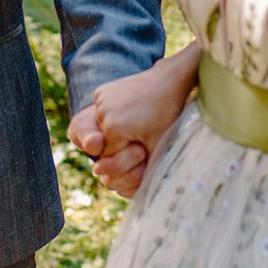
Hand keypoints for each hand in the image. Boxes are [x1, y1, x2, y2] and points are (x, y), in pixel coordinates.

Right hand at [70, 50, 197, 197]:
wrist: (168, 81)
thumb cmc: (166, 114)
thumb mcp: (157, 146)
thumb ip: (139, 169)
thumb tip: (112, 186)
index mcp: (114, 127)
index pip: (111, 157)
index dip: (128, 155)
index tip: (142, 145)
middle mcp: (102, 112)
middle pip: (106, 143)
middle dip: (123, 143)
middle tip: (142, 130)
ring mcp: (100, 99)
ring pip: (104, 129)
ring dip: (119, 130)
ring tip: (139, 119)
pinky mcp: (101, 91)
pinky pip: (103, 114)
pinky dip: (114, 116)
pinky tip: (132, 110)